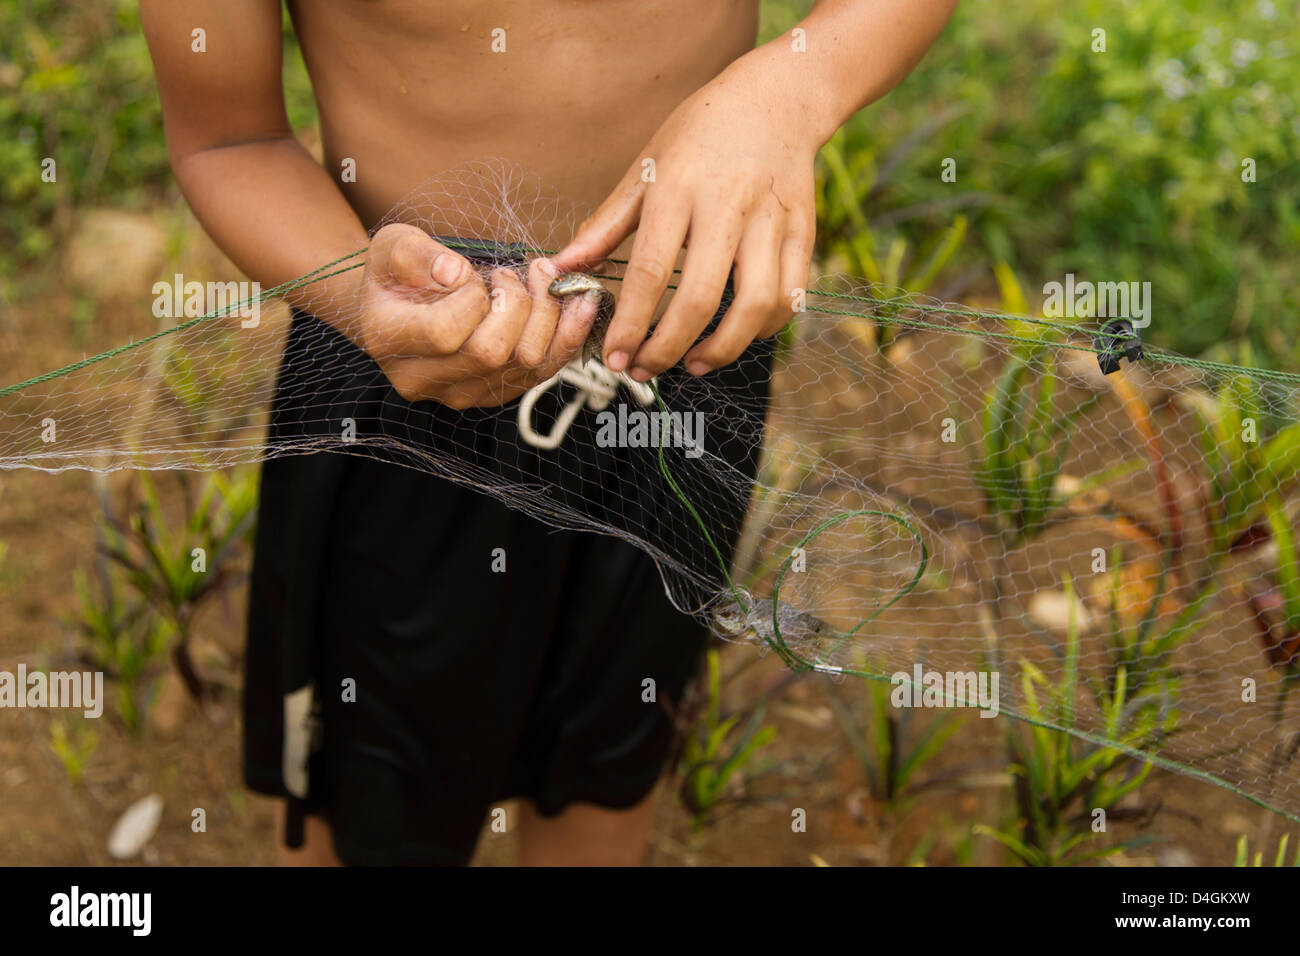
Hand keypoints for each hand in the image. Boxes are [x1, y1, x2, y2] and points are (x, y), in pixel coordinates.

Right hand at [350, 224, 599, 407]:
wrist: (399, 310)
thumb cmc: (396, 275)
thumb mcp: (393, 245)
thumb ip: (417, 254)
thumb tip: (456, 273)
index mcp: (391, 341)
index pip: (443, 333)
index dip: (470, 299)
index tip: (472, 277)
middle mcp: (425, 379)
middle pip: (491, 353)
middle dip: (517, 303)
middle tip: (512, 272)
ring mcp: (463, 392)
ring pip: (526, 363)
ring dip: (548, 315)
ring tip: (541, 278)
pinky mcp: (495, 393)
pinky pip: (544, 370)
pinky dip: (568, 334)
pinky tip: (578, 303)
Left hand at [552, 52, 818, 381]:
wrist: (776, 99)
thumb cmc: (700, 134)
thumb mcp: (645, 168)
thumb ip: (605, 224)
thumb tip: (563, 267)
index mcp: (678, 189)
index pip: (650, 271)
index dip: (631, 323)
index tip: (615, 356)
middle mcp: (726, 207)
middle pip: (700, 298)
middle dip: (667, 347)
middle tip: (644, 370)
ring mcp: (770, 222)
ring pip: (754, 305)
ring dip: (723, 349)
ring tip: (694, 364)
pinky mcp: (803, 234)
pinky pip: (789, 296)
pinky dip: (764, 328)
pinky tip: (737, 337)